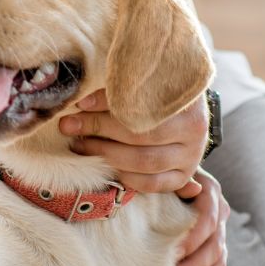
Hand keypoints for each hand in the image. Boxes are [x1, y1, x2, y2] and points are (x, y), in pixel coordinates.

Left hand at [58, 90, 207, 195]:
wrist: (185, 107)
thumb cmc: (158, 89)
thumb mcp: (146, 81)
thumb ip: (122, 88)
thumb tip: (82, 104)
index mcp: (188, 101)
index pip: (142, 106)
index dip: (107, 106)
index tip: (80, 104)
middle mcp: (195, 131)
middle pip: (140, 135)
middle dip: (98, 130)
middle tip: (69, 126)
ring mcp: (191, 157)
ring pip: (144, 162)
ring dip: (105, 154)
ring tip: (80, 145)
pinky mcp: (182, 176)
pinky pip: (150, 184)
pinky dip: (124, 177)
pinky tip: (104, 165)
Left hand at [170, 172, 229, 265]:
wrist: (171, 176)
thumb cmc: (162, 176)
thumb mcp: (167, 175)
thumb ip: (176, 180)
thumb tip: (192, 186)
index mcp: (211, 194)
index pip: (208, 221)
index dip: (192, 239)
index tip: (172, 253)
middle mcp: (220, 215)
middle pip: (214, 248)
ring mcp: (220, 235)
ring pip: (218, 265)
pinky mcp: (215, 252)